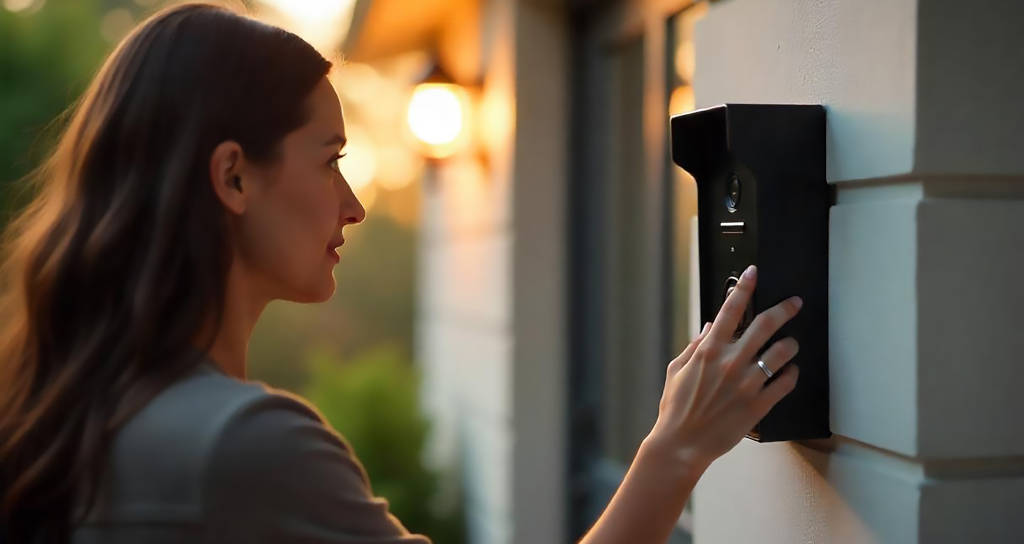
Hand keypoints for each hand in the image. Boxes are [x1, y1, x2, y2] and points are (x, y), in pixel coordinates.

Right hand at [644, 264, 801, 470]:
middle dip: (784, 309)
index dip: (744, 286)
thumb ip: (695, 345)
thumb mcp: (677, 370)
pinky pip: (786, 382)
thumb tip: (710, 325)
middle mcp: (730, 362)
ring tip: (792, 344)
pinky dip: (792, 373)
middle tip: (795, 303)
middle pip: (766, 324)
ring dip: (791, 344)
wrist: (682, 444)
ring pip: (782, 352)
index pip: (730, 309)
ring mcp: (747, 383)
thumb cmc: (676, 409)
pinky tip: (790, 371)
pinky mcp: (759, 404)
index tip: (754, 272)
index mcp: (708, 350)